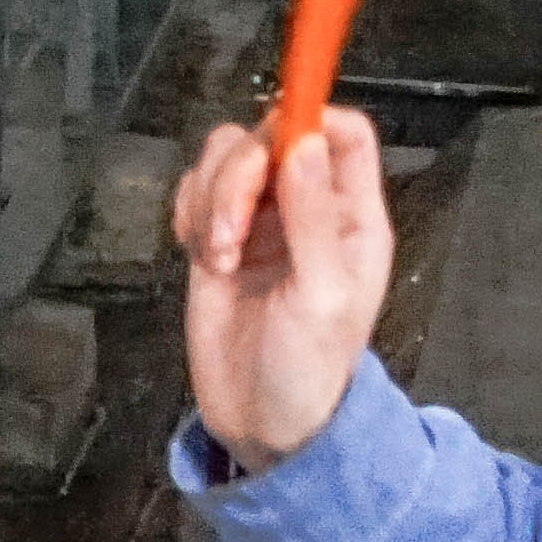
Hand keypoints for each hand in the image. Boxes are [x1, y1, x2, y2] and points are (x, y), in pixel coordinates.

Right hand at [176, 109, 392, 469]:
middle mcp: (307, 207)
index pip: (343, 133)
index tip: (276, 143)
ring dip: (210, 198)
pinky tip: (202, 256)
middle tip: (228, 235)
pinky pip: (196, 191)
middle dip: (239, 175)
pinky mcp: (218, 238)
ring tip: (216, 257)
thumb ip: (313, 217)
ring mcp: (259, 220)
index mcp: (351, 216)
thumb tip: (305, 143)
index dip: (311, 119)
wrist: (263, 422)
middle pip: (271, 135)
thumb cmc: (310, 371)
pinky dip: (189, 212)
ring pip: (227, 157)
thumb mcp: (322, 296)